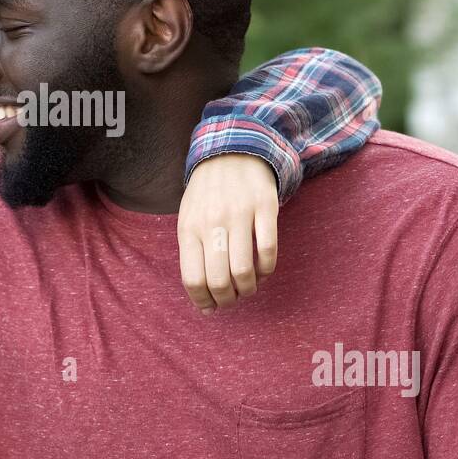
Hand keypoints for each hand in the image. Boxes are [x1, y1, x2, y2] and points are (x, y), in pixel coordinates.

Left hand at [177, 154, 278, 313]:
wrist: (231, 151)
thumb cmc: (207, 194)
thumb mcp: (189, 219)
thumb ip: (193, 256)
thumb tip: (204, 303)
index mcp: (189, 228)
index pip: (192, 278)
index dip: (203, 301)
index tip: (212, 307)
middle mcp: (212, 222)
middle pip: (219, 280)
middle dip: (228, 300)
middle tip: (233, 299)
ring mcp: (239, 214)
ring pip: (244, 270)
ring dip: (249, 289)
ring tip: (249, 287)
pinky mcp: (265, 207)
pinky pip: (268, 250)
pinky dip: (267, 269)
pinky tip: (263, 269)